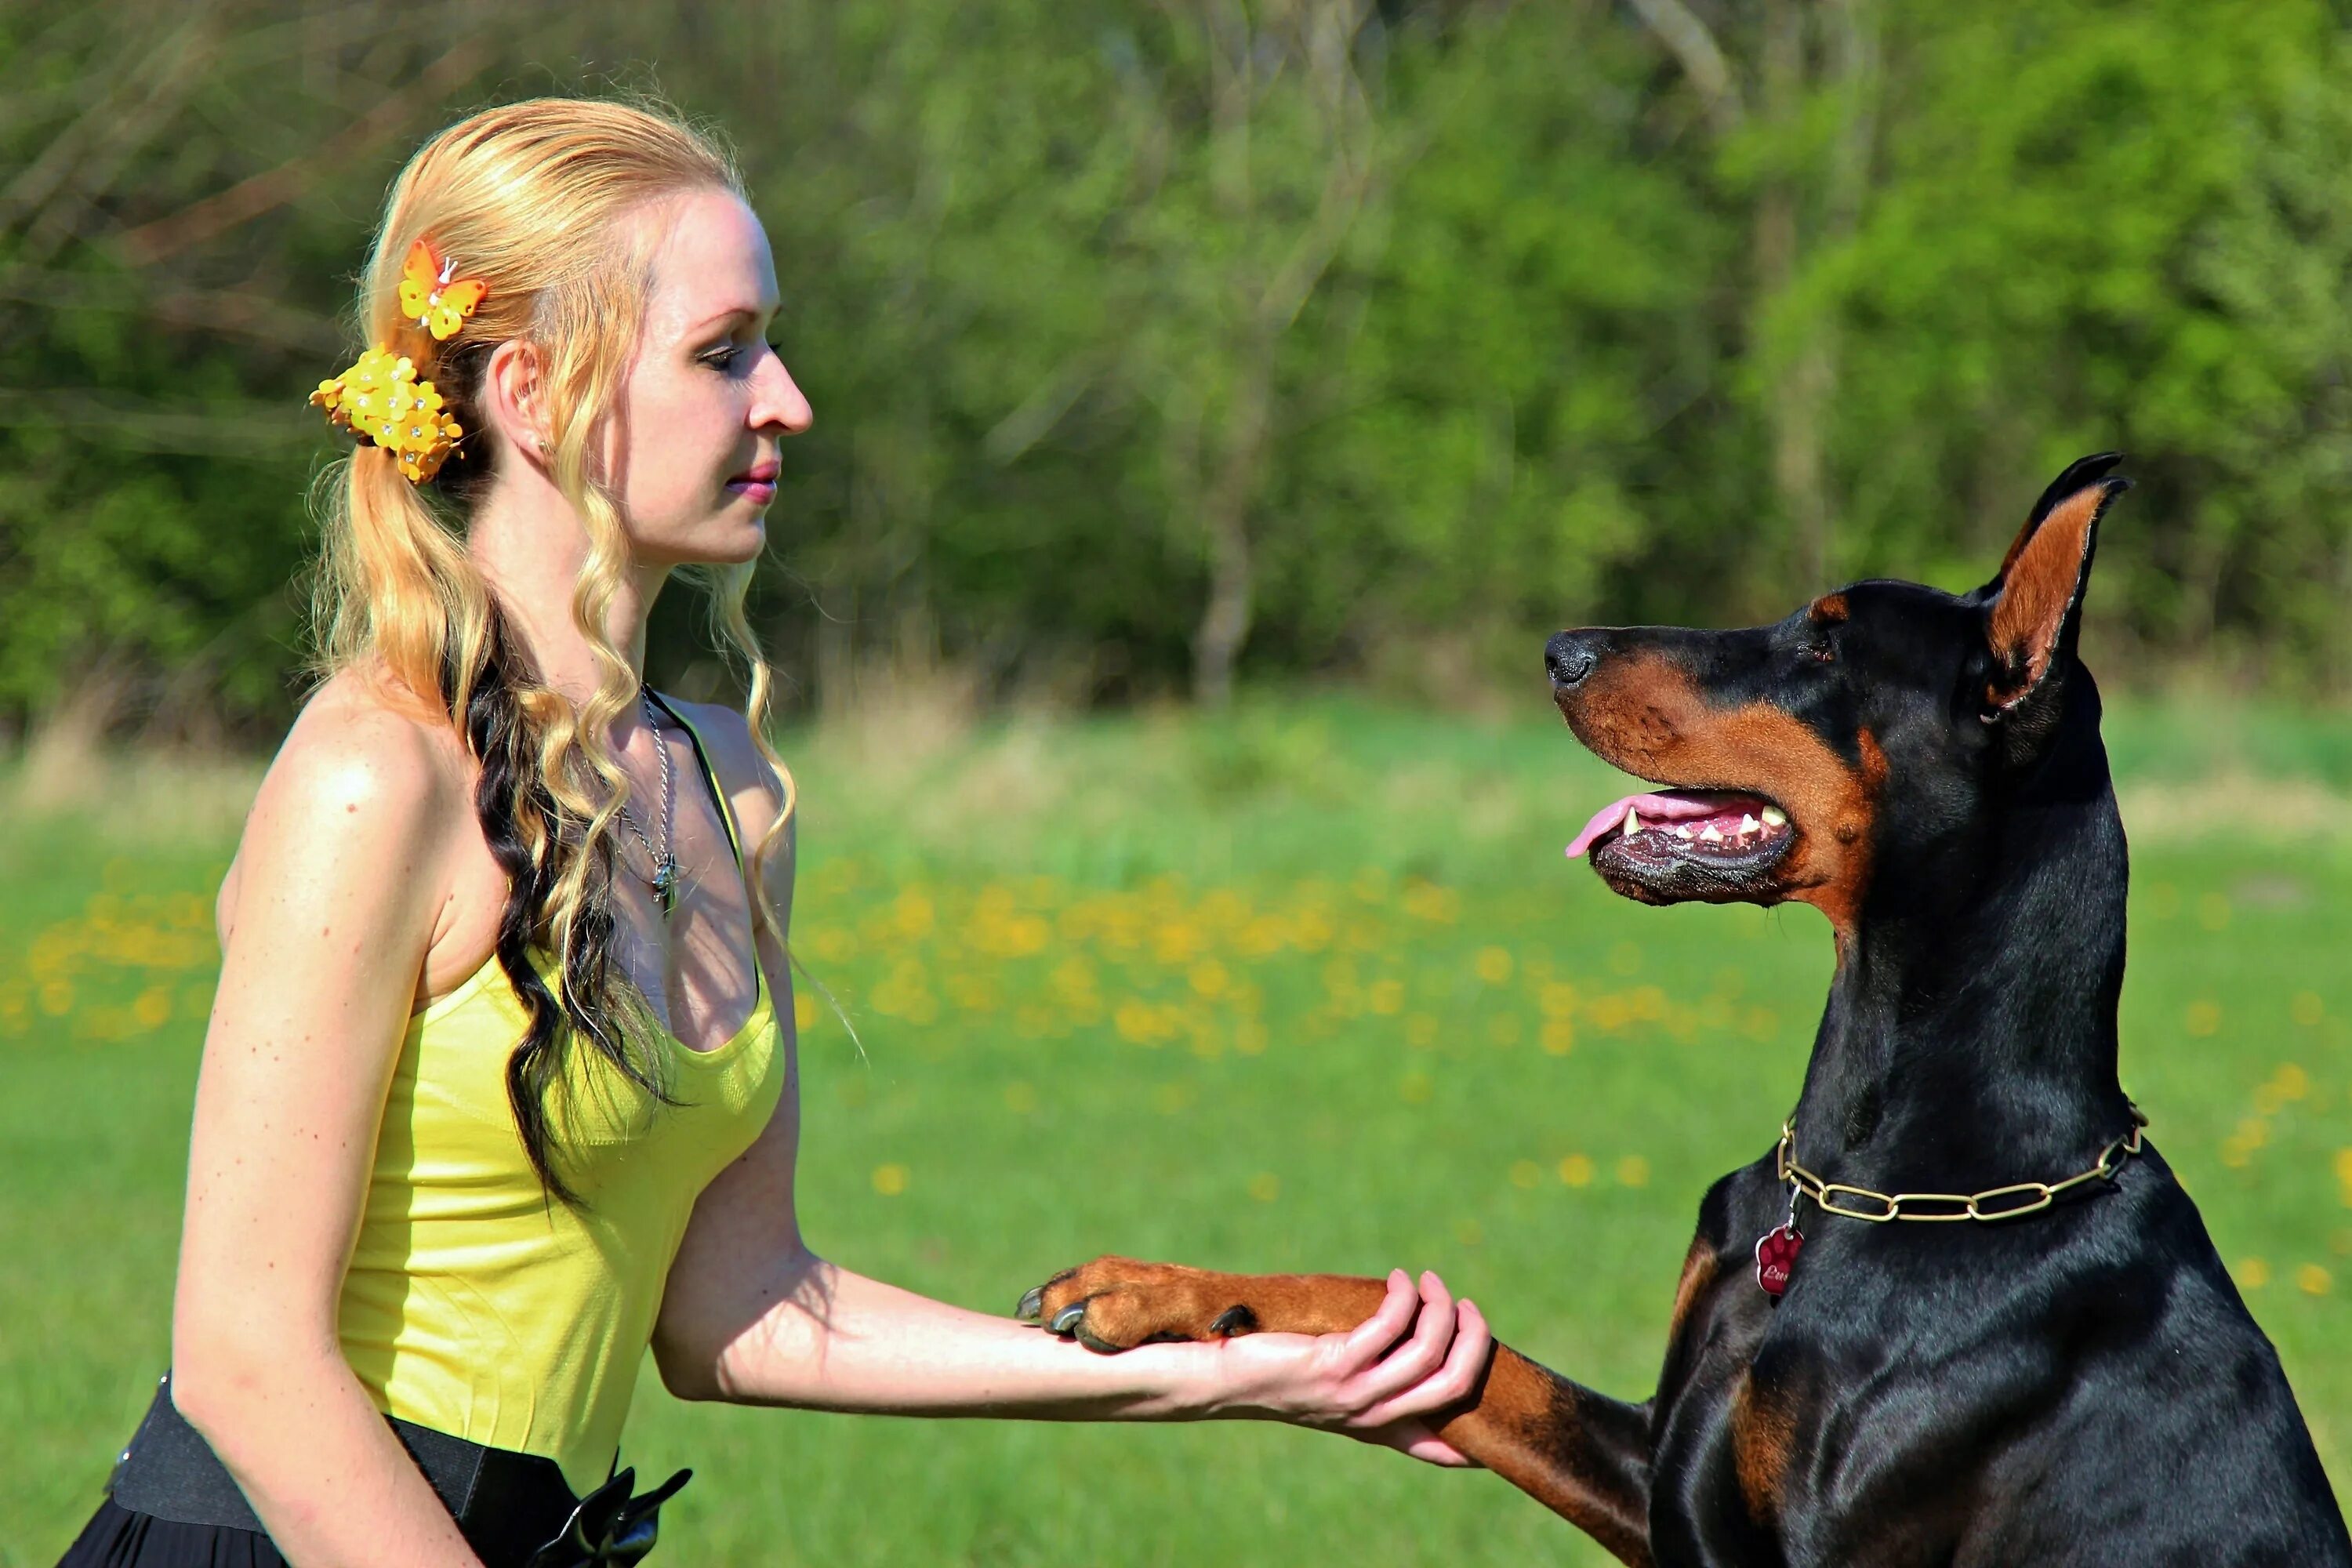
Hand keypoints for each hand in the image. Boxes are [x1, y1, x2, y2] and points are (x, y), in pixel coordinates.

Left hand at [1203, 1269, 1490, 1466]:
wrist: (1226, 1381)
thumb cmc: (1282, 1378)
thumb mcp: (1335, 1394)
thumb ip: (1375, 1389)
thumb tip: (1412, 1356)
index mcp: (1380, 1428)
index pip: (1445, 1448)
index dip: (1484, 1428)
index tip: (1506, 1394)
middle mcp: (1375, 1415)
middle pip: (1455, 1383)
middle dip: (1474, 1338)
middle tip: (1466, 1304)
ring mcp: (1356, 1392)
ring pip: (1428, 1353)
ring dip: (1439, 1308)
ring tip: (1430, 1281)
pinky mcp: (1334, 1364)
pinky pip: (1388, 1328)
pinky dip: (1403, 1298)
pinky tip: (1397, 1281)